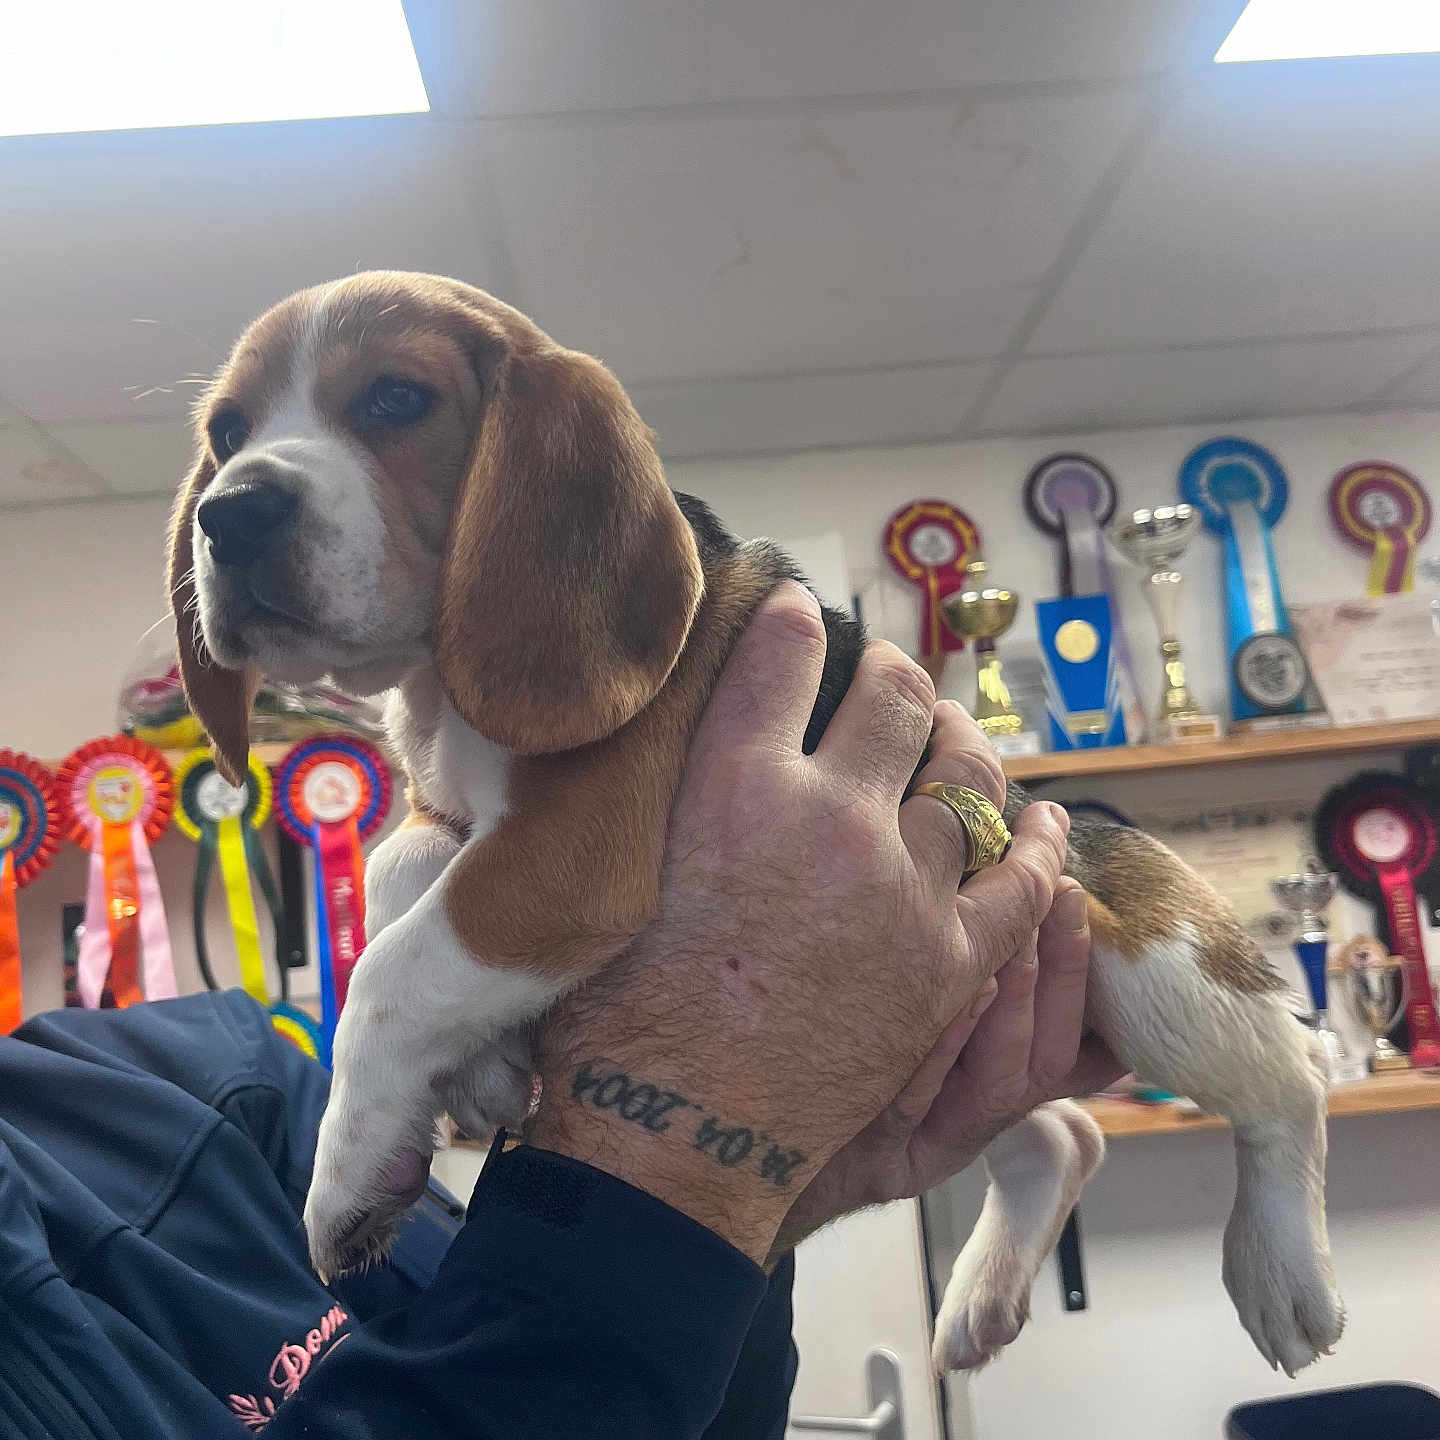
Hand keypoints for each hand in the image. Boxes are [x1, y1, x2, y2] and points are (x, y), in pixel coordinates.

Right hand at [527, 583, 1070, 1265]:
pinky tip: (1041, 820)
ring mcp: (899, 887)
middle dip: (892, 670)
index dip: (793, 616)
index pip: (780, 653)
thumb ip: (664, 792)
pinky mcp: (948, 963)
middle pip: (892, 698)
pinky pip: (1018, 881)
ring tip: (954, 734)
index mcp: (734, 781)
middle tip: (887, 674)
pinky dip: (1035, 845)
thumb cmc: (618, 1009)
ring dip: (962, 742)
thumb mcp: (616, 871)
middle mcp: (828, 814)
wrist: (672, 1131)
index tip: (800, 605)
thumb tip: (669, 741)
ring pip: (964, 776)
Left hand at [767, 876, 1123, 1261]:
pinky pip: (914, 1102)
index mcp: (997, 1088)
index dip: (1082, 970)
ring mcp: (929, 1142)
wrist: (756, 1146)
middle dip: (1061, 969)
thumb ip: (954, 962)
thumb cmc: (832, 1062)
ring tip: (1010, 934)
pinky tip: (944, 993)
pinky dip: (936, 1048)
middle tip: (1056, 890)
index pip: (1075, 1039)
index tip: (1075, 889)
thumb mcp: (905, 1019)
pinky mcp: (878, 1160)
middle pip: (1045, 1054)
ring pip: (992, 1081)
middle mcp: (973, 1119)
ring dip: (1010, 1004)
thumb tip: (1000, 881)